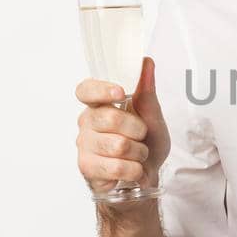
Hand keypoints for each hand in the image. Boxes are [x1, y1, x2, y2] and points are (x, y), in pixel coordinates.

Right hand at [75, 57, 170, 197]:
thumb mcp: (152, 116)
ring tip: (137, 154)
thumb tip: (146, 61)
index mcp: (99, 104)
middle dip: (137, 130)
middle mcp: (87, 122)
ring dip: (139, 152)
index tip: (121, 93)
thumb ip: (147, 90)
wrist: (147, 175)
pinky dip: (135, 170)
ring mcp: (84, 145)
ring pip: (118, 145)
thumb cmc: (146, 142)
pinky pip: (117, 166)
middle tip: (140, 136)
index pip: (86, 90)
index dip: (101, 90)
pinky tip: (132, 170)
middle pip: (110, 118)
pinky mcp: (87, 167)